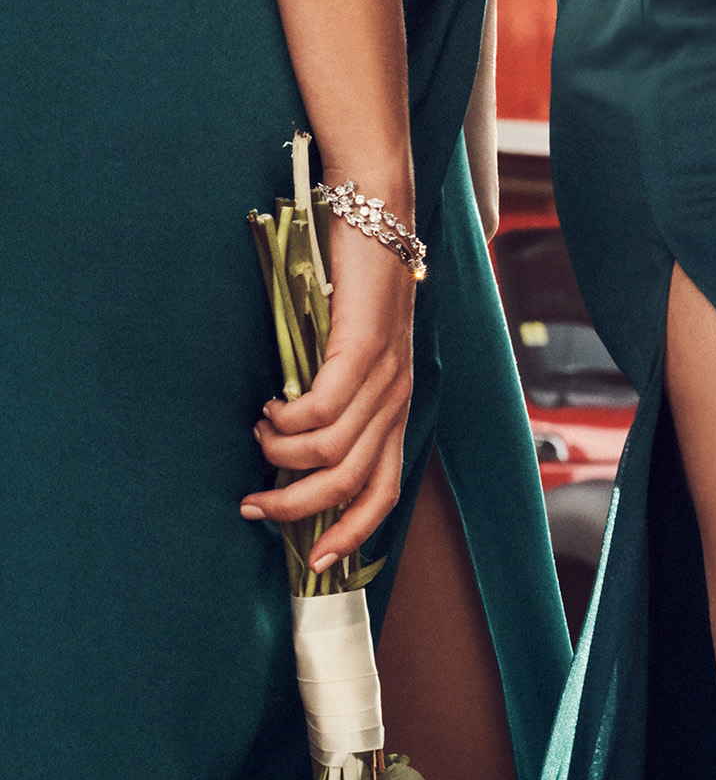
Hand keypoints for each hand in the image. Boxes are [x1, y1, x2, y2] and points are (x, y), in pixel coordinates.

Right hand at [241, 234, 417, 571]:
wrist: (377, 216)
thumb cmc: (354, 287)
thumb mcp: (348, 356)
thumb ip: (332, 401)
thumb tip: (290, 453)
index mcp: (398, 407)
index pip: (385, 491)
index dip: (352, 534)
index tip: (313, 562)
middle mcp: (398, 397)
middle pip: (352, 485)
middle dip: (298, 510)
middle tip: (253, 503)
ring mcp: (385, 373)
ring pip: (332, 453)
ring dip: (282, 456)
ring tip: (262, 432)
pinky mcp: (364, 346)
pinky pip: (321, 409)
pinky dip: (288, 419)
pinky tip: (272, 405)